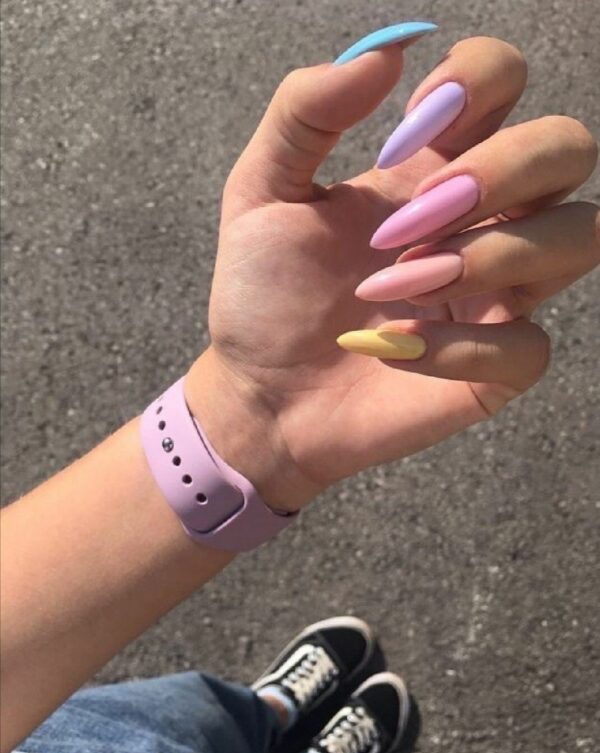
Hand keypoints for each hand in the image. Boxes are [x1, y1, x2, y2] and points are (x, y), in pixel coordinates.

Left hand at [186, 36, 598, 511]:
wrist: (260, 394)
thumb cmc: (262, 296)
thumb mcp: (261, 193)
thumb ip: (306, 113)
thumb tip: (390, 50)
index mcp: (429, 168)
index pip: (505, 81)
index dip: (478, 81)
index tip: (411, 128)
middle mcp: (478, 221)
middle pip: (568, 148)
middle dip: (502, 168)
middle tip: (413, 218)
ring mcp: (495, 294)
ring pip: (580, 237)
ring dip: (487, 254)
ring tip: (396, 287)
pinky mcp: (495, 367)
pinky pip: (530, 346)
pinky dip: (459, 348)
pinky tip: (394, 350)